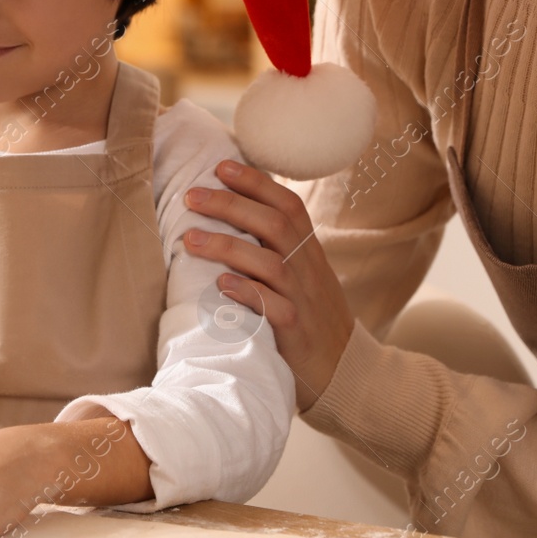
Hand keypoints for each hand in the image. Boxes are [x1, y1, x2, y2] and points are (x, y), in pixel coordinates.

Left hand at [183, 159, 353, 411]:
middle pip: (274, 225)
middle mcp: (308, 269)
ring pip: (269, 263)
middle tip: (191, 196)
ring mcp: (303, 299)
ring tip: (190, 239)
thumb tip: (237, 212)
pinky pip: (273, 307)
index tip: (221, 166)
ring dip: (227, 247)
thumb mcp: (304, 275)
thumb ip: (278, 247)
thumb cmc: (313, 317)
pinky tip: (220, 284)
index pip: (288, 205)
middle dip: (230, 205)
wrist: (346, 371)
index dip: (256, 183)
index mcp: (309, 251)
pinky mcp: (296, 331)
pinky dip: (246, 293)